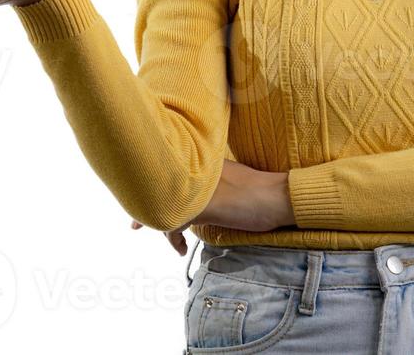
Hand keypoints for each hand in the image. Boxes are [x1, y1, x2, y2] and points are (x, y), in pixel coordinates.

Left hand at [129, 160, 293, 253]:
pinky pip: (174, 222)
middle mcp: (197, 172)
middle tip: (134, 228)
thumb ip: (211, 184)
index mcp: (204, 163)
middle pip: (160, 188)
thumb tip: (196, 199)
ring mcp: (198, 187)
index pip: (171, 171)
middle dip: (144, 209)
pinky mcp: (202, 205)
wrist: (278, 196)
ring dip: (162, 227)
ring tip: (174, 245)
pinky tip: (182, 249)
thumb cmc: (261, 190)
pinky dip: (174, 239)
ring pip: (165, 205)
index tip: (141, 197)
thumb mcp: (231, 183)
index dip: (154, 186)